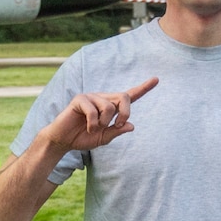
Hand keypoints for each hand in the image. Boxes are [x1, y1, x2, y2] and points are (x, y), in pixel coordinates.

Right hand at [38, 78, 158, 153]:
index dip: (144, 88)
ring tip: (93, 129)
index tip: (156, 79)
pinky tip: (86, 127)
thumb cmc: (83, 137)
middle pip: (124, 97)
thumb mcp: (104, 138)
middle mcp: (103, 98)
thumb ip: (117, 131)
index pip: (130, 96)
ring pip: (109, 107)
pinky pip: (94, 111)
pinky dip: (92, 124)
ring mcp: (91, 97)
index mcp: (111, 106)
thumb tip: (131, 125)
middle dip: (125, 112)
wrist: (64, 141)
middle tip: (117, 125)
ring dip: (103, 123)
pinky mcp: (80, 99)